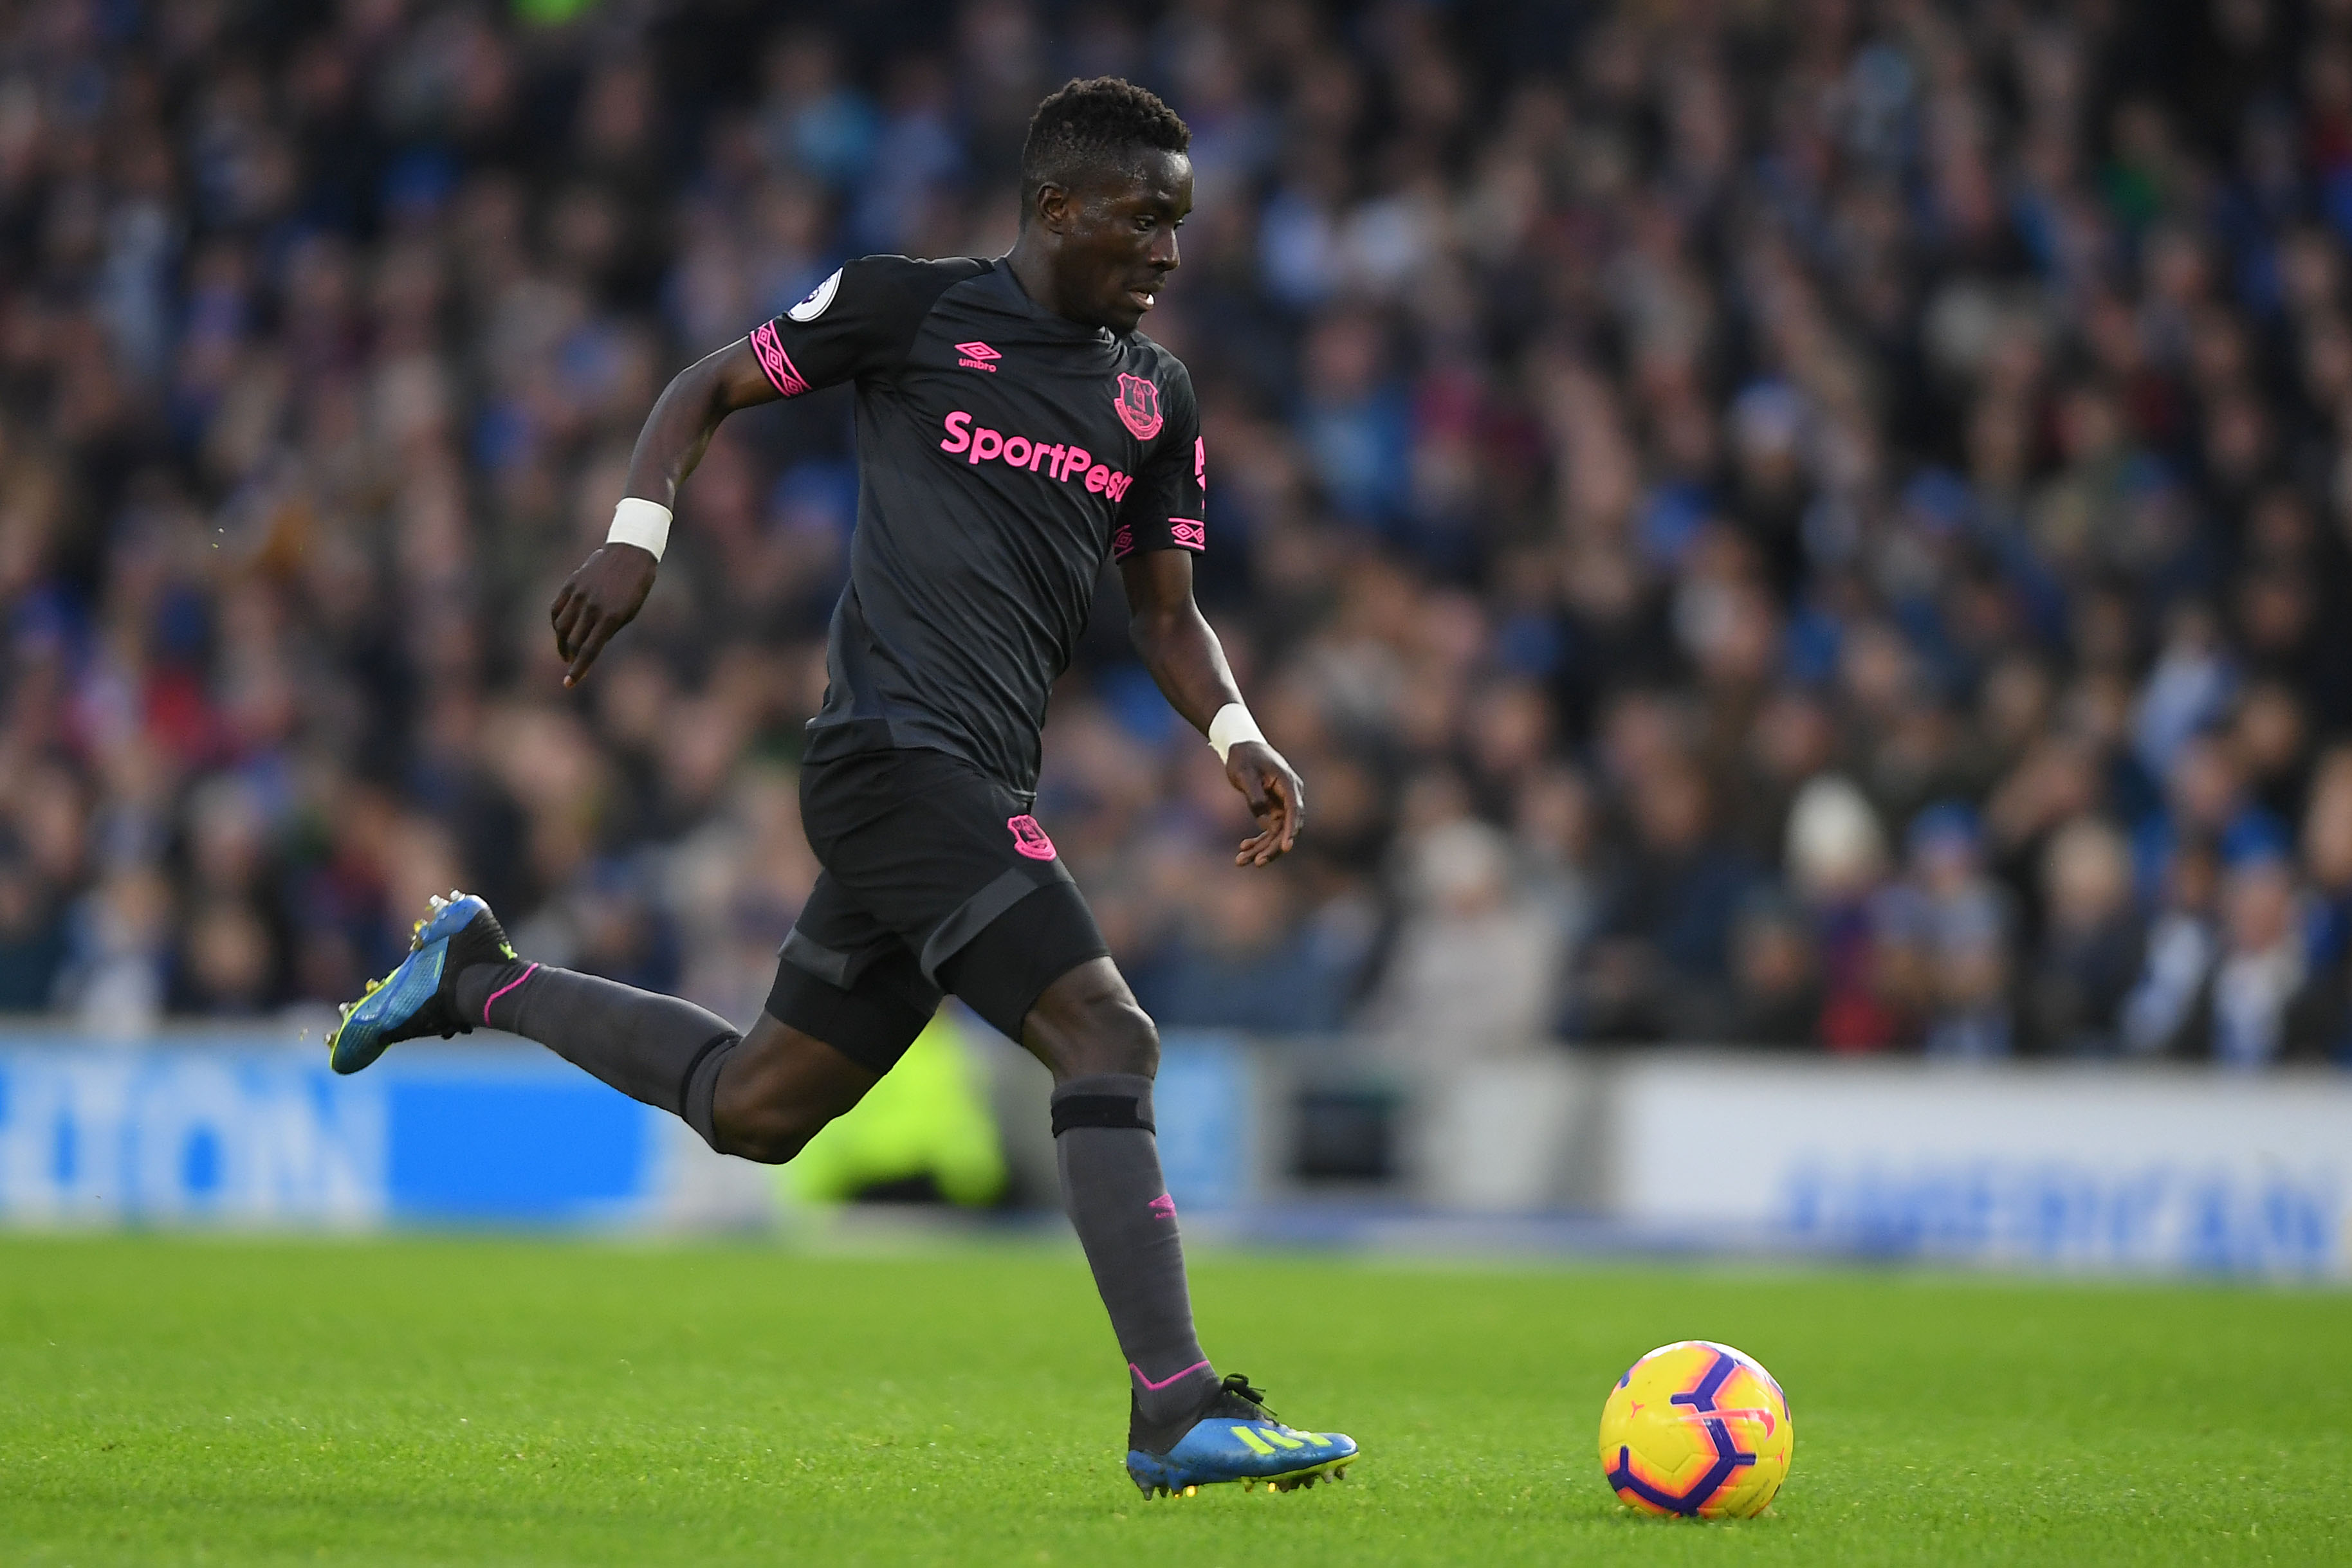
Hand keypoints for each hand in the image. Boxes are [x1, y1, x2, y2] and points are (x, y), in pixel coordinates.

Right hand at [549, 543, 657, 687]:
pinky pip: (556, 609)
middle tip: (573, 666)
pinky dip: (555, 623)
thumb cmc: (636, 587)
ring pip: (561, 627)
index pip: (589, 651)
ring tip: (566, 652)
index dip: (578, 670)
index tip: (569, 684)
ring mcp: (579, 594)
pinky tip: (560, 631)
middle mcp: (592, 607)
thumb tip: (589, 646)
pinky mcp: (571, 584)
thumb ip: (608, 630)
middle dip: (572, 658)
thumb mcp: (629, 612)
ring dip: (562, 643)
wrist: (631, 553)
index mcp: (611, 617)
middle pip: (574, 642)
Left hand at [1225, 739, 1304, 866]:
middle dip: (1272, 847)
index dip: (1291, 830)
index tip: (1286, 847)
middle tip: (1256, 862)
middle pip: (1287, 827)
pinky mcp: (1274, 810)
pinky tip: (1243, 847)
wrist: (1242, 748)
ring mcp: (1283, 804)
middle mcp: (1290, 796)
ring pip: (1277, 833)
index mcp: (1288, 783)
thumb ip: (1254, 793)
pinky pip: (1269, 830)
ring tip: (1240, 860)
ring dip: (1262, 848)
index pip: (1294, 810)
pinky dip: (1258, 840)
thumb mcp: (1245, 773)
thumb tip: (1262, 814)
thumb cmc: (1244, 757)